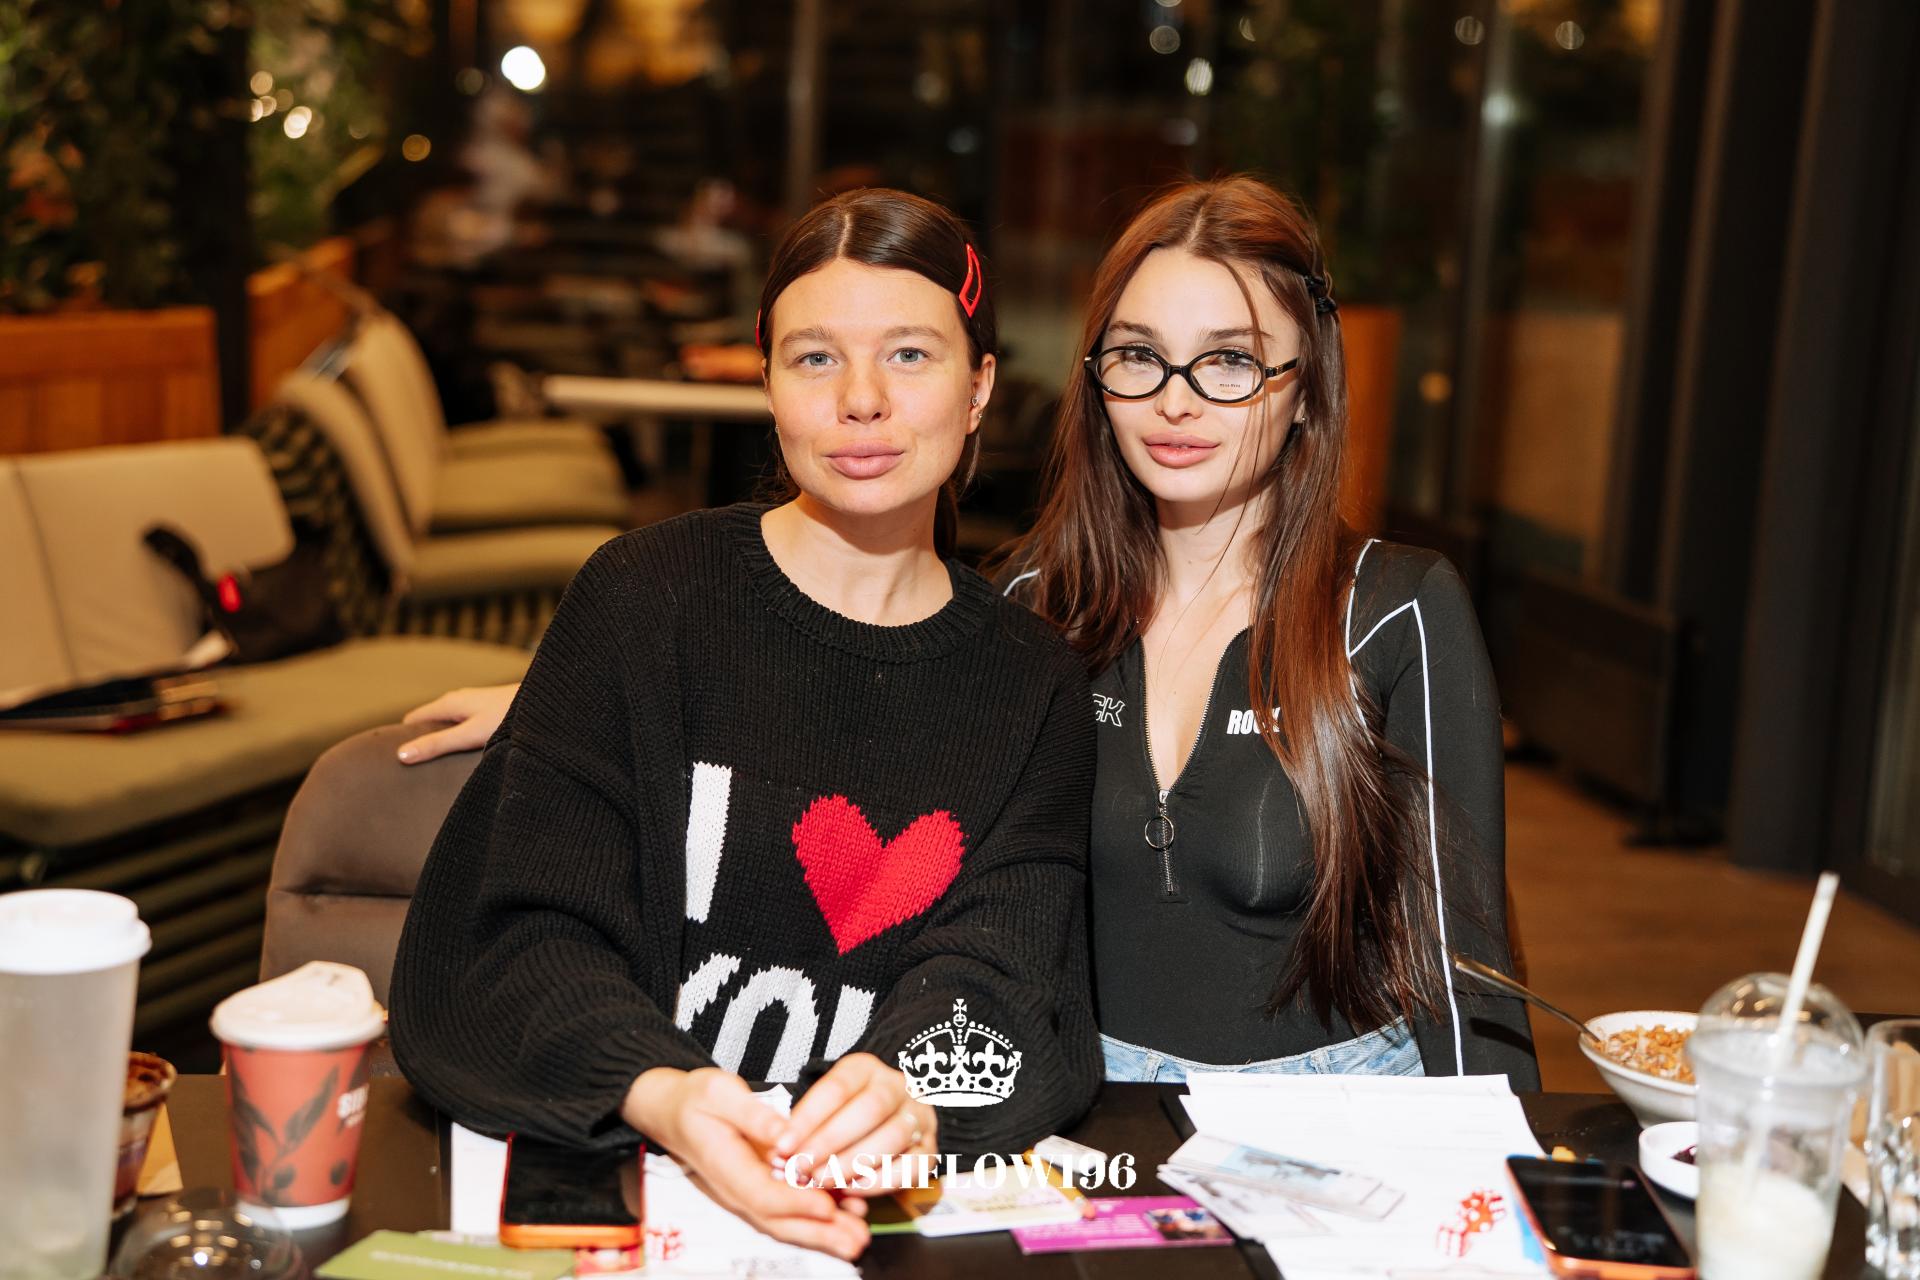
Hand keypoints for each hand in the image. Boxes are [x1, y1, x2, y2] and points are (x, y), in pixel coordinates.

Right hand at [396, 684, 519, 763]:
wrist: (548, 704)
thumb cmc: (510, 718)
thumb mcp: (470, 735)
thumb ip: (438, 745)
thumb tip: (402, 756)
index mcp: (449, 703)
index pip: (413, 720)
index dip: (403, 739)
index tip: (394, 762)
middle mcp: (459, 700)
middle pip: (429, 722)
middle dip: (422, 741)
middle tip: (415, 770)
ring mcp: (474, 705)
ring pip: (448, 724)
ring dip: (442, 741)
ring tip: (438, 767)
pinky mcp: (489, 711)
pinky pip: (464, 726)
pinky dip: (459, 739)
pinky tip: (465, 756)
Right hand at [623, 1067, 868, 1258]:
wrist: (674, 1112)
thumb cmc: (696, 1100)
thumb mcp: (719, 1093)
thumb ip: (752, 1114)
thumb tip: (783, 1133)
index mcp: (726, 1166)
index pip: (762, 1194)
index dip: (796, 1203)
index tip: (828, 1205)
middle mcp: (737, 1188)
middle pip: (779, 1220)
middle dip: (819, 1233)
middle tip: (856, 1240)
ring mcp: (748, 1192)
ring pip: (786, 1222)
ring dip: (823, 1234)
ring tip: (859, 1237)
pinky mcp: (760, 1188)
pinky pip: (789, 1210)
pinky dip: (818, 1218)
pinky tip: (847, 1216)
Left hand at [774, 1053, 937, 1196]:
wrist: (890, 1116)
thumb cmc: (844, 1114)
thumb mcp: (825, 1105)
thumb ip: (805, 1127)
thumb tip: (781, 1156)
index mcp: (866, 1068)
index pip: (837, 1087)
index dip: (808, 1118)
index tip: (783, 1145)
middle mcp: (898, 1086)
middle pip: (868, 1109)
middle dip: (830, 1142)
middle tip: (802, 1168)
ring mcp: (919, 1116)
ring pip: (892, 1137)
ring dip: (853, 1163)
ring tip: (823, 1181)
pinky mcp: (930, 1147)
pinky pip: (912, 1166)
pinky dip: (881, 1181)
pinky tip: (854, 1189)